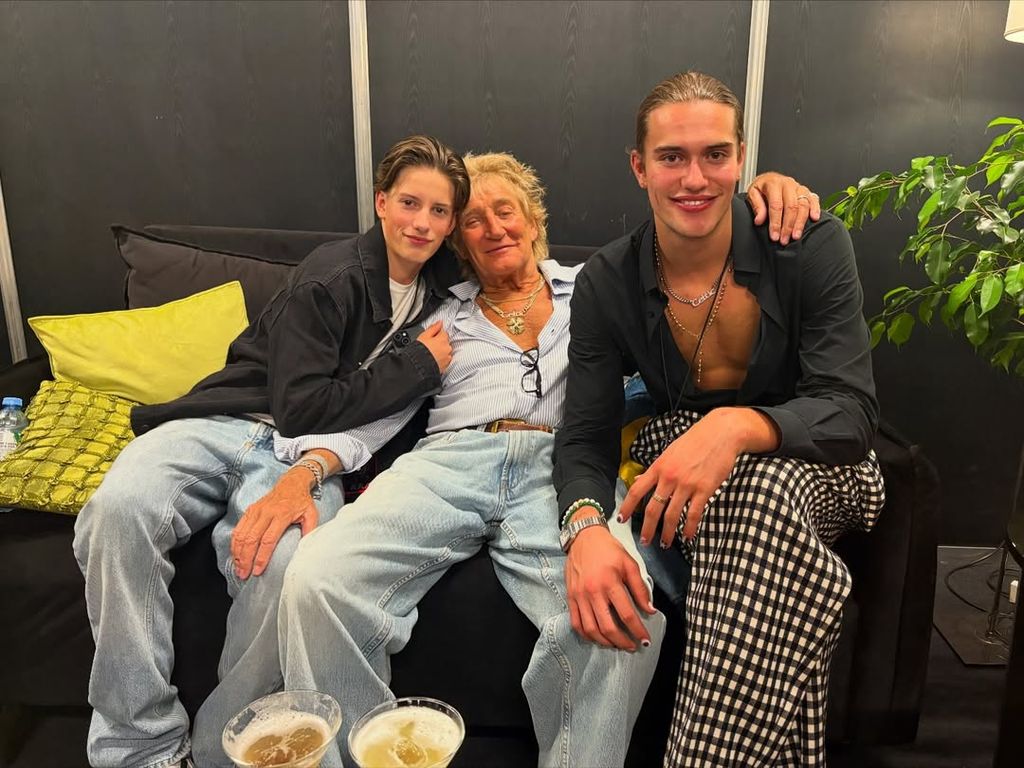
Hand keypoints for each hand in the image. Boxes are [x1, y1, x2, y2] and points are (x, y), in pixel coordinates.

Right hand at [230, 469, 318, 579]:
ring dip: (238, 553)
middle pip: (251, 539)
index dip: (261, 557)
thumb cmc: (302, 502)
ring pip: (242, 535)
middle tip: (244, 575)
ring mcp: (256, 511)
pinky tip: (235, 555)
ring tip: (238, 569)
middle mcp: (266, 512)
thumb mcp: (312, 514)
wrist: (291, 483)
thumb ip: (310, 531)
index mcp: (282, 515)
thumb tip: (306, 549)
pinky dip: (235, 543)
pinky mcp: (249, 510)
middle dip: (246, 559)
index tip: (257, 571)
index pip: (268, 539)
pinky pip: (238, 529)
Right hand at [417, 321, 451, 372]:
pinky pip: (444, 360)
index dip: (436, 334)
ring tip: (430, 354)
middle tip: (428, 346)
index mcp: (443, 339)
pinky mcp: (445, 366)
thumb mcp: (424, 336)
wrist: (418, 367)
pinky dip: (440, 359)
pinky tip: (432, 359)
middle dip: (438, 343)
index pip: (443, 332)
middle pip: (445, 342)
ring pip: (445, 351)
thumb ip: (433, 328)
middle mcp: (447, 348)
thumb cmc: (419, 352)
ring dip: (440, 351)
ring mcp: (447, 358)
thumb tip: (439, 322)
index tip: (430, 337)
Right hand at [565, 514, 655, 650]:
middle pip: (608, 627)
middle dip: (622, 641)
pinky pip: (576, 623)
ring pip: (591, 629)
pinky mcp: (570, 597)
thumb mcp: (630, 564)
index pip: (627, 615)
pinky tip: (597, 637)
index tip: (645, 640)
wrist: (583, 537)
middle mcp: (593, 592)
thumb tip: (650, 610)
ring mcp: (579, 596)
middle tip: (632, 646)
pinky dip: (587, 635)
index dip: (638, 631)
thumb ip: (640, 588)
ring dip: (605, 642)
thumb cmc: (608, 549)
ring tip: (616, 644)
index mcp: (610, 582)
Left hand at [620, 409, 776, 547]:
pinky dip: (689, 528)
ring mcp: (687, 484)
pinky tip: (687, 536)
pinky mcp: (704, 489)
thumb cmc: (695, 440)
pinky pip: (693, 514)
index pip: (637, 490)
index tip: (621, 519)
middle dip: (647, 528)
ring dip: (667, 533)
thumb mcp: (670, 451)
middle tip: (645, 542)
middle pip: (653, 508)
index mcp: (659, 467)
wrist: (721, 433)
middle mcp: (670, 477)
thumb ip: (655, 469)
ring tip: (665, 543)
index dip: (628, 506)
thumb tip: (639, 479)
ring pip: (672, 515)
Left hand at [746, 172, 820, 244]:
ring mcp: (799, 187)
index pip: (776, 205)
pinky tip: (814, 219)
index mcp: (774, 183)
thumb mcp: (753, 193)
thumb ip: (756, 206)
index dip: (776, 223)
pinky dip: (815, 209)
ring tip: (796, 236)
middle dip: (788, 226)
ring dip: (800, 223)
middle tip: (784, 239)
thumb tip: (759, 220)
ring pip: (804, 205)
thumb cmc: (761, 187)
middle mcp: (788, 184)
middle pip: (791, 206)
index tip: (774, 236)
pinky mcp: (806, 191)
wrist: (769, 179)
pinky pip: (814, 199)